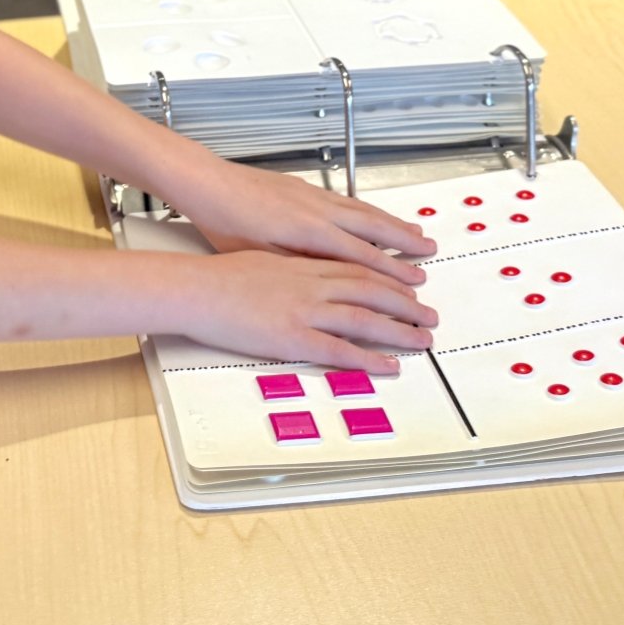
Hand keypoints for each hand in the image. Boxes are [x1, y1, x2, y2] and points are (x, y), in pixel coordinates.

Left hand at [167, 159, 437, 284]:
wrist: (208, 184)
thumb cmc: (227, 223)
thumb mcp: (264, 258)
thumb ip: (302, 269)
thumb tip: (333, 282)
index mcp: (310, 232)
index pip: (362, 254)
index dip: (391, 270)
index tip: (415, 281)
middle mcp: (318, 210)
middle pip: (373, 226)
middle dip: (404, 241)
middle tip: (430, 253)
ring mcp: (312, 196)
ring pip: (362, 210)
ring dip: (391, 223)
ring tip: (415, 233)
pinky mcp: (303, 188)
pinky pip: (347, 201)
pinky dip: (367, 209)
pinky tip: (371, 214)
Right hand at [189, 249, 437, 372]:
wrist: (195, 288)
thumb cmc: (218, 275)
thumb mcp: (262, 258)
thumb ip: (291, 268)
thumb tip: (305, 273)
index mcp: (304, 265)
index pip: (358, 270)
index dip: (389, 279)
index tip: (408, 286)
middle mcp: (312, 285)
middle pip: (372, 292)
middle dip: (405, 304)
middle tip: (428, 314)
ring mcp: (305, 311)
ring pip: (366, 319)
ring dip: (400, 330)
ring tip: (423, 339)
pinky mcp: (294, 338)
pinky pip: (341, 350)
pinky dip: (370, 358)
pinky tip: (390, 366)